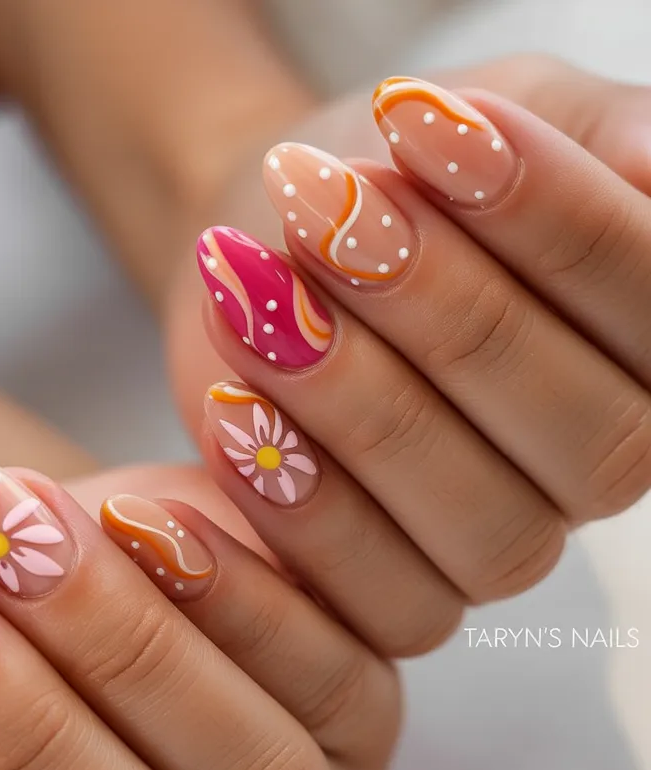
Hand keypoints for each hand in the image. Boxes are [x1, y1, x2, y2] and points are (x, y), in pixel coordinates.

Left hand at [165, 57, 650, 657]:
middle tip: (329, 216)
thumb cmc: (403, 173)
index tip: (426, 130)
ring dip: (364, 412)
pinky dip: (304, 509)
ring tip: (261, 307)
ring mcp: (507, 544)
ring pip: (485, 529)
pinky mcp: (404, 595)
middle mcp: (601, 465)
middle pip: (582, 434)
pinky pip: (383, 595)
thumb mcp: (506, 111)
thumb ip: (595, 135)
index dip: (550, 220)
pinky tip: (232, 409)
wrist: (274, 234)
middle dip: (449, 319)